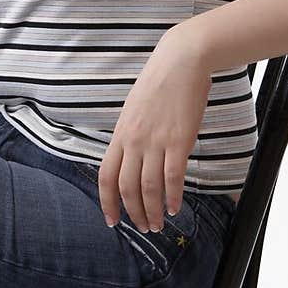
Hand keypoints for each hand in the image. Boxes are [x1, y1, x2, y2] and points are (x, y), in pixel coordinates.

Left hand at [97, 32, 211, 231]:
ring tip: (158, 224)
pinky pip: (172, 177)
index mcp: (120, 133)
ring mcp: (155, 141)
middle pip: (127, 187)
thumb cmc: (160, 82)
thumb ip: (131, 134)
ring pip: (149, 187)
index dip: (107, 202)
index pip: (106, 175)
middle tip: (143, 227)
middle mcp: (134, 140)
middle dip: (133, 213)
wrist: (181, 60)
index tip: (111, 220)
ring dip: (153, 210)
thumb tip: (132, 157)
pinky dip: (172, 197)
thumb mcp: (135, 109)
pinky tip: (174, 207)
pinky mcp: (179, 140)